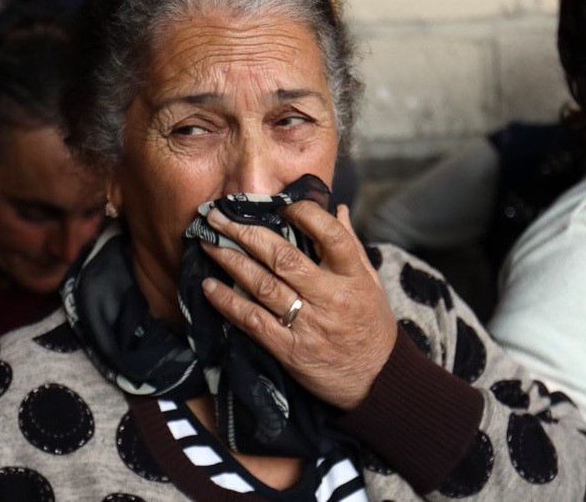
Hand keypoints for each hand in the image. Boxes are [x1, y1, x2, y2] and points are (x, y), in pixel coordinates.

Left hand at [199, 202, 398, 409]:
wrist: (376, 381)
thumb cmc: (372, 326)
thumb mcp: (372, 284)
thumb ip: (352, 246)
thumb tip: (338, 209)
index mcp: (354, 278)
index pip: (333, 237)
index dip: (307, 216)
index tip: (281, 205)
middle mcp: (331, 298)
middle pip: (284, 258)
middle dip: (247, 233)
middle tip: (219, 218)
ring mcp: (309, 325)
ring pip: (263, 286)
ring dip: (231, 262)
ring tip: (209, 244)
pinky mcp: (290, 350)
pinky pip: (253, 321)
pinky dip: (228, 303)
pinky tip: (210, 288)